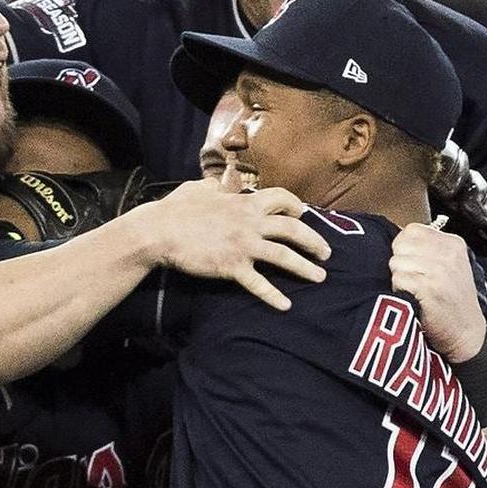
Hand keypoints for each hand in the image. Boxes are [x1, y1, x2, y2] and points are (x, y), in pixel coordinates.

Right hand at [132, 179, 329, 310]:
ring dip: (305, 267)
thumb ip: (213, 186)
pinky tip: (286, 305)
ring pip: (284, 256)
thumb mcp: (198, 189)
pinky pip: (258, 283)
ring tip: (320, 277)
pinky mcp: (232, 267)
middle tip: (326, 252)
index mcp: (244, 202)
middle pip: (293, 229)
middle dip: (314, 241)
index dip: (296, 206)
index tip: (303, 215)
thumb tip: (217, 183)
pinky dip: (273, 295)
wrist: (160, 232)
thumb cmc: (176, 209)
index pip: (282, 198)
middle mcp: (250, 223)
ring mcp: (243, 245)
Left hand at [389, 223, 485, 362]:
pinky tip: (416, 299)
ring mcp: (439, 271)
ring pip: (396, 263)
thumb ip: (427, 248)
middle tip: (417, 281)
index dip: (405, 249)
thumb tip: (397, 241)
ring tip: (418, 291)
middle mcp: (448, 254)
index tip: (416, 265)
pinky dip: (401, 292)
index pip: (411, 231)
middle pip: (400, 247)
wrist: (467, 332)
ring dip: (400, 279)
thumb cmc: (451, 299)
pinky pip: (398, 280)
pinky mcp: (429, 288)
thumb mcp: (449, 264)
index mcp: (453, 243)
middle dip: (401, 264)